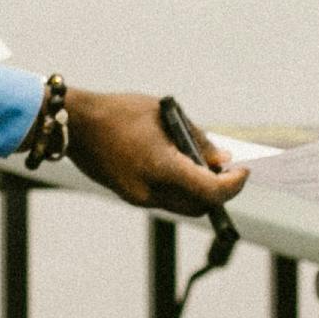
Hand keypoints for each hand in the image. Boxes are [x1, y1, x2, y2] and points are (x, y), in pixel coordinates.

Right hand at [68, 86, 244, 213]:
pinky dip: (179, 186)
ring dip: (198, 189)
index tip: (244, 171)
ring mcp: (137, 197)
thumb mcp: (165, 115)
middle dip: (218, 190)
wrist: (74, 124)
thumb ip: (197, 139)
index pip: (211, 191)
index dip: (234, 184)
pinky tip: (178, 164)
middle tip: (226, 168)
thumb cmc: (119, 112)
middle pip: (200, 205)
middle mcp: (150, 190)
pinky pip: (165, 198)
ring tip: (201, 162)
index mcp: (161, 166)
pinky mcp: (129, 196)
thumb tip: (223, 159)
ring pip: (183, 204)